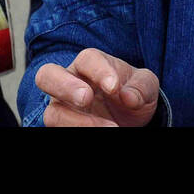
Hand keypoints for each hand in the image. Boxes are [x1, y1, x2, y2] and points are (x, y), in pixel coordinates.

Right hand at [37, 49, 159, 126]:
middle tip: (86, 99)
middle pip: (47, 76)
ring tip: (110, 128)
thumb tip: (129, 96)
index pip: (87, 59)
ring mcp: (62, 107)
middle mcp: (69, 82)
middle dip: (65, 86)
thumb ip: (141, 87)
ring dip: (79, 122)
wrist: (130, 117)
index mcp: (91, 64)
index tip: (114, 87)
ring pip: (53, 113)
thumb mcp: (146, 86)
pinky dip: (79, 132)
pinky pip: (59, 131)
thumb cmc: (133, 93)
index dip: (99, 71)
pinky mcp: (62, 127)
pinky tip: (102, 134)